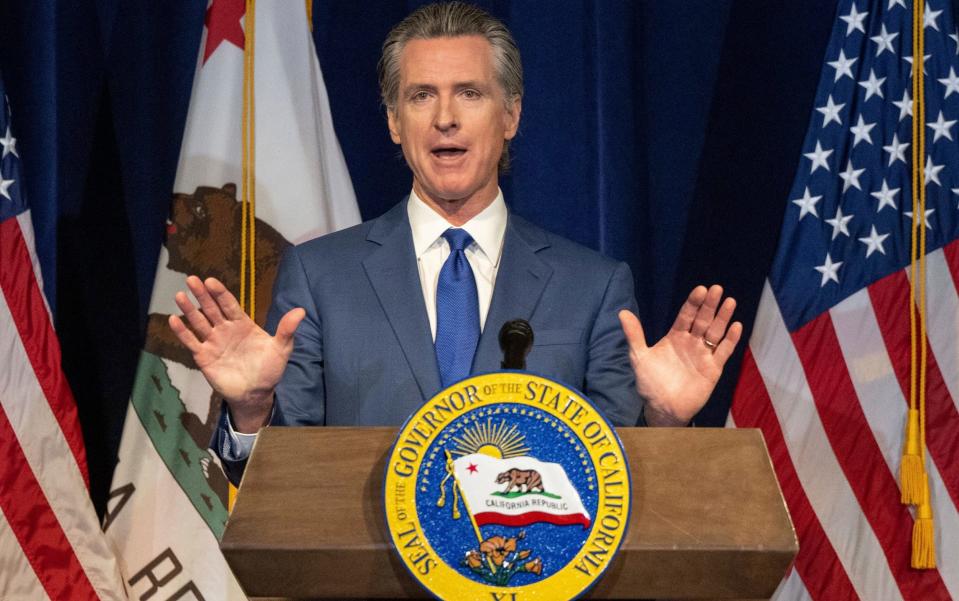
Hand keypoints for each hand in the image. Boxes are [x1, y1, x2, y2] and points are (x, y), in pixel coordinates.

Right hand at [169, 276, 304, 432]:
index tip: (211, 281)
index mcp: (243, 324)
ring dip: (189, 310)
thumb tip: (302, 310)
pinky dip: (182, 332)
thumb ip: (287, 329)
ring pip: (199, 322)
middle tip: (192, 280)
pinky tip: (173, 320)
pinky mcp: (204, 357)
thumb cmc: (270, 370)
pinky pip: (191, 342)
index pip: (230, 304)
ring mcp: (214, 342)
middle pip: (212, 309)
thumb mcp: (281, 349)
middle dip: (202, 295)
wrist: (256, 394)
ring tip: (179, 296)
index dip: (220, 293)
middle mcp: (226, 330)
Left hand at [618, 285, 741, 426]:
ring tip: (730, 302)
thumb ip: (634, 335)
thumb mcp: (639, 357)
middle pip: (703, 320)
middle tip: (717, 289)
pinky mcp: (713, 368)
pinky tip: (736, 326)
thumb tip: (622, 312)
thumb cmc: (650, 383)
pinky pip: (723, 352)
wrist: (662, 408)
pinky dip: (730, 340)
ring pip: (715, 332)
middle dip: (710, 305)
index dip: (693, 303)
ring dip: (723, 318)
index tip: (701, 289)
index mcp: (675, 337)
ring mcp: (703, 354)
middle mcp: (691, 343)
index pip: (686, 315)